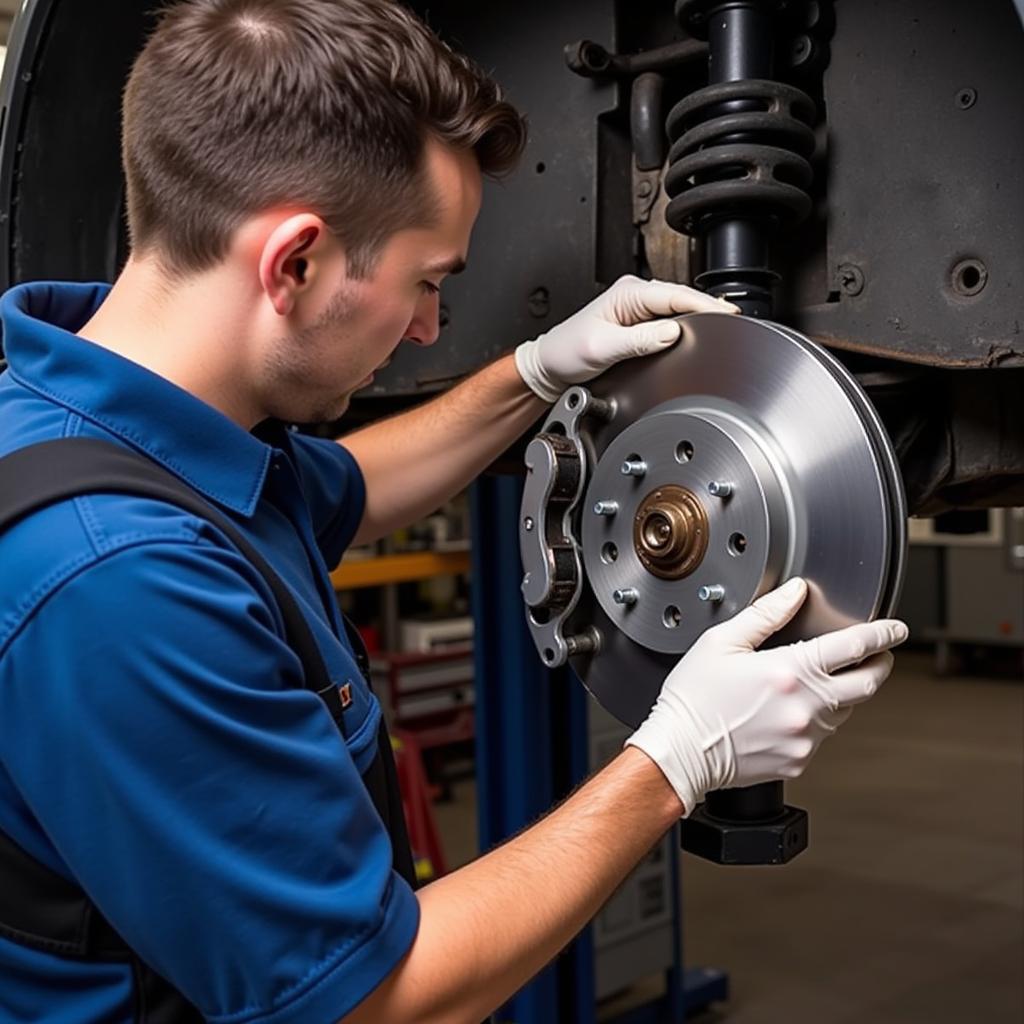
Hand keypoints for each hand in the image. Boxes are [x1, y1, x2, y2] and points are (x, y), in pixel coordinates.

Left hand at [514, 275, 737, 402]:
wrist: (551, 366)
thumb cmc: (567, 353)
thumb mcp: (602, 348)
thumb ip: (638, 340)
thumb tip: (671, 332)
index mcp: (627, 294)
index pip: (674, 295)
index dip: (703, 304)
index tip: (727, 313)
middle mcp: (635, 296)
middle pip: (682, 300)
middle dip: (708, 309)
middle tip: (736, 323)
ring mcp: (638, 309)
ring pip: (678, 310)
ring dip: (700, 318)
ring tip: (725, 328)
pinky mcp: (640, 323)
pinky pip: (671, 321)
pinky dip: (688, 326)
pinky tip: (701, 333)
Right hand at [626, 577, 907, 815]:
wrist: (680, 752)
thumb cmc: (693, 699)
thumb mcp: (721, 643)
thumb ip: (765, 614)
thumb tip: (795, 592)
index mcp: (788, 671)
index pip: (855, 647)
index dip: (883, 634)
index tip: (895, 629)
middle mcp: (805, 707)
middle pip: (868, 684)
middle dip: (879, 665)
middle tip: (877, 656)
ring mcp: (805, 738)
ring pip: (846, 710)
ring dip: (843, 693)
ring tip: (819, 682)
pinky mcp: (799, 760)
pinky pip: (822, 736)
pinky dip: (817, 720)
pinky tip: (788, 712)